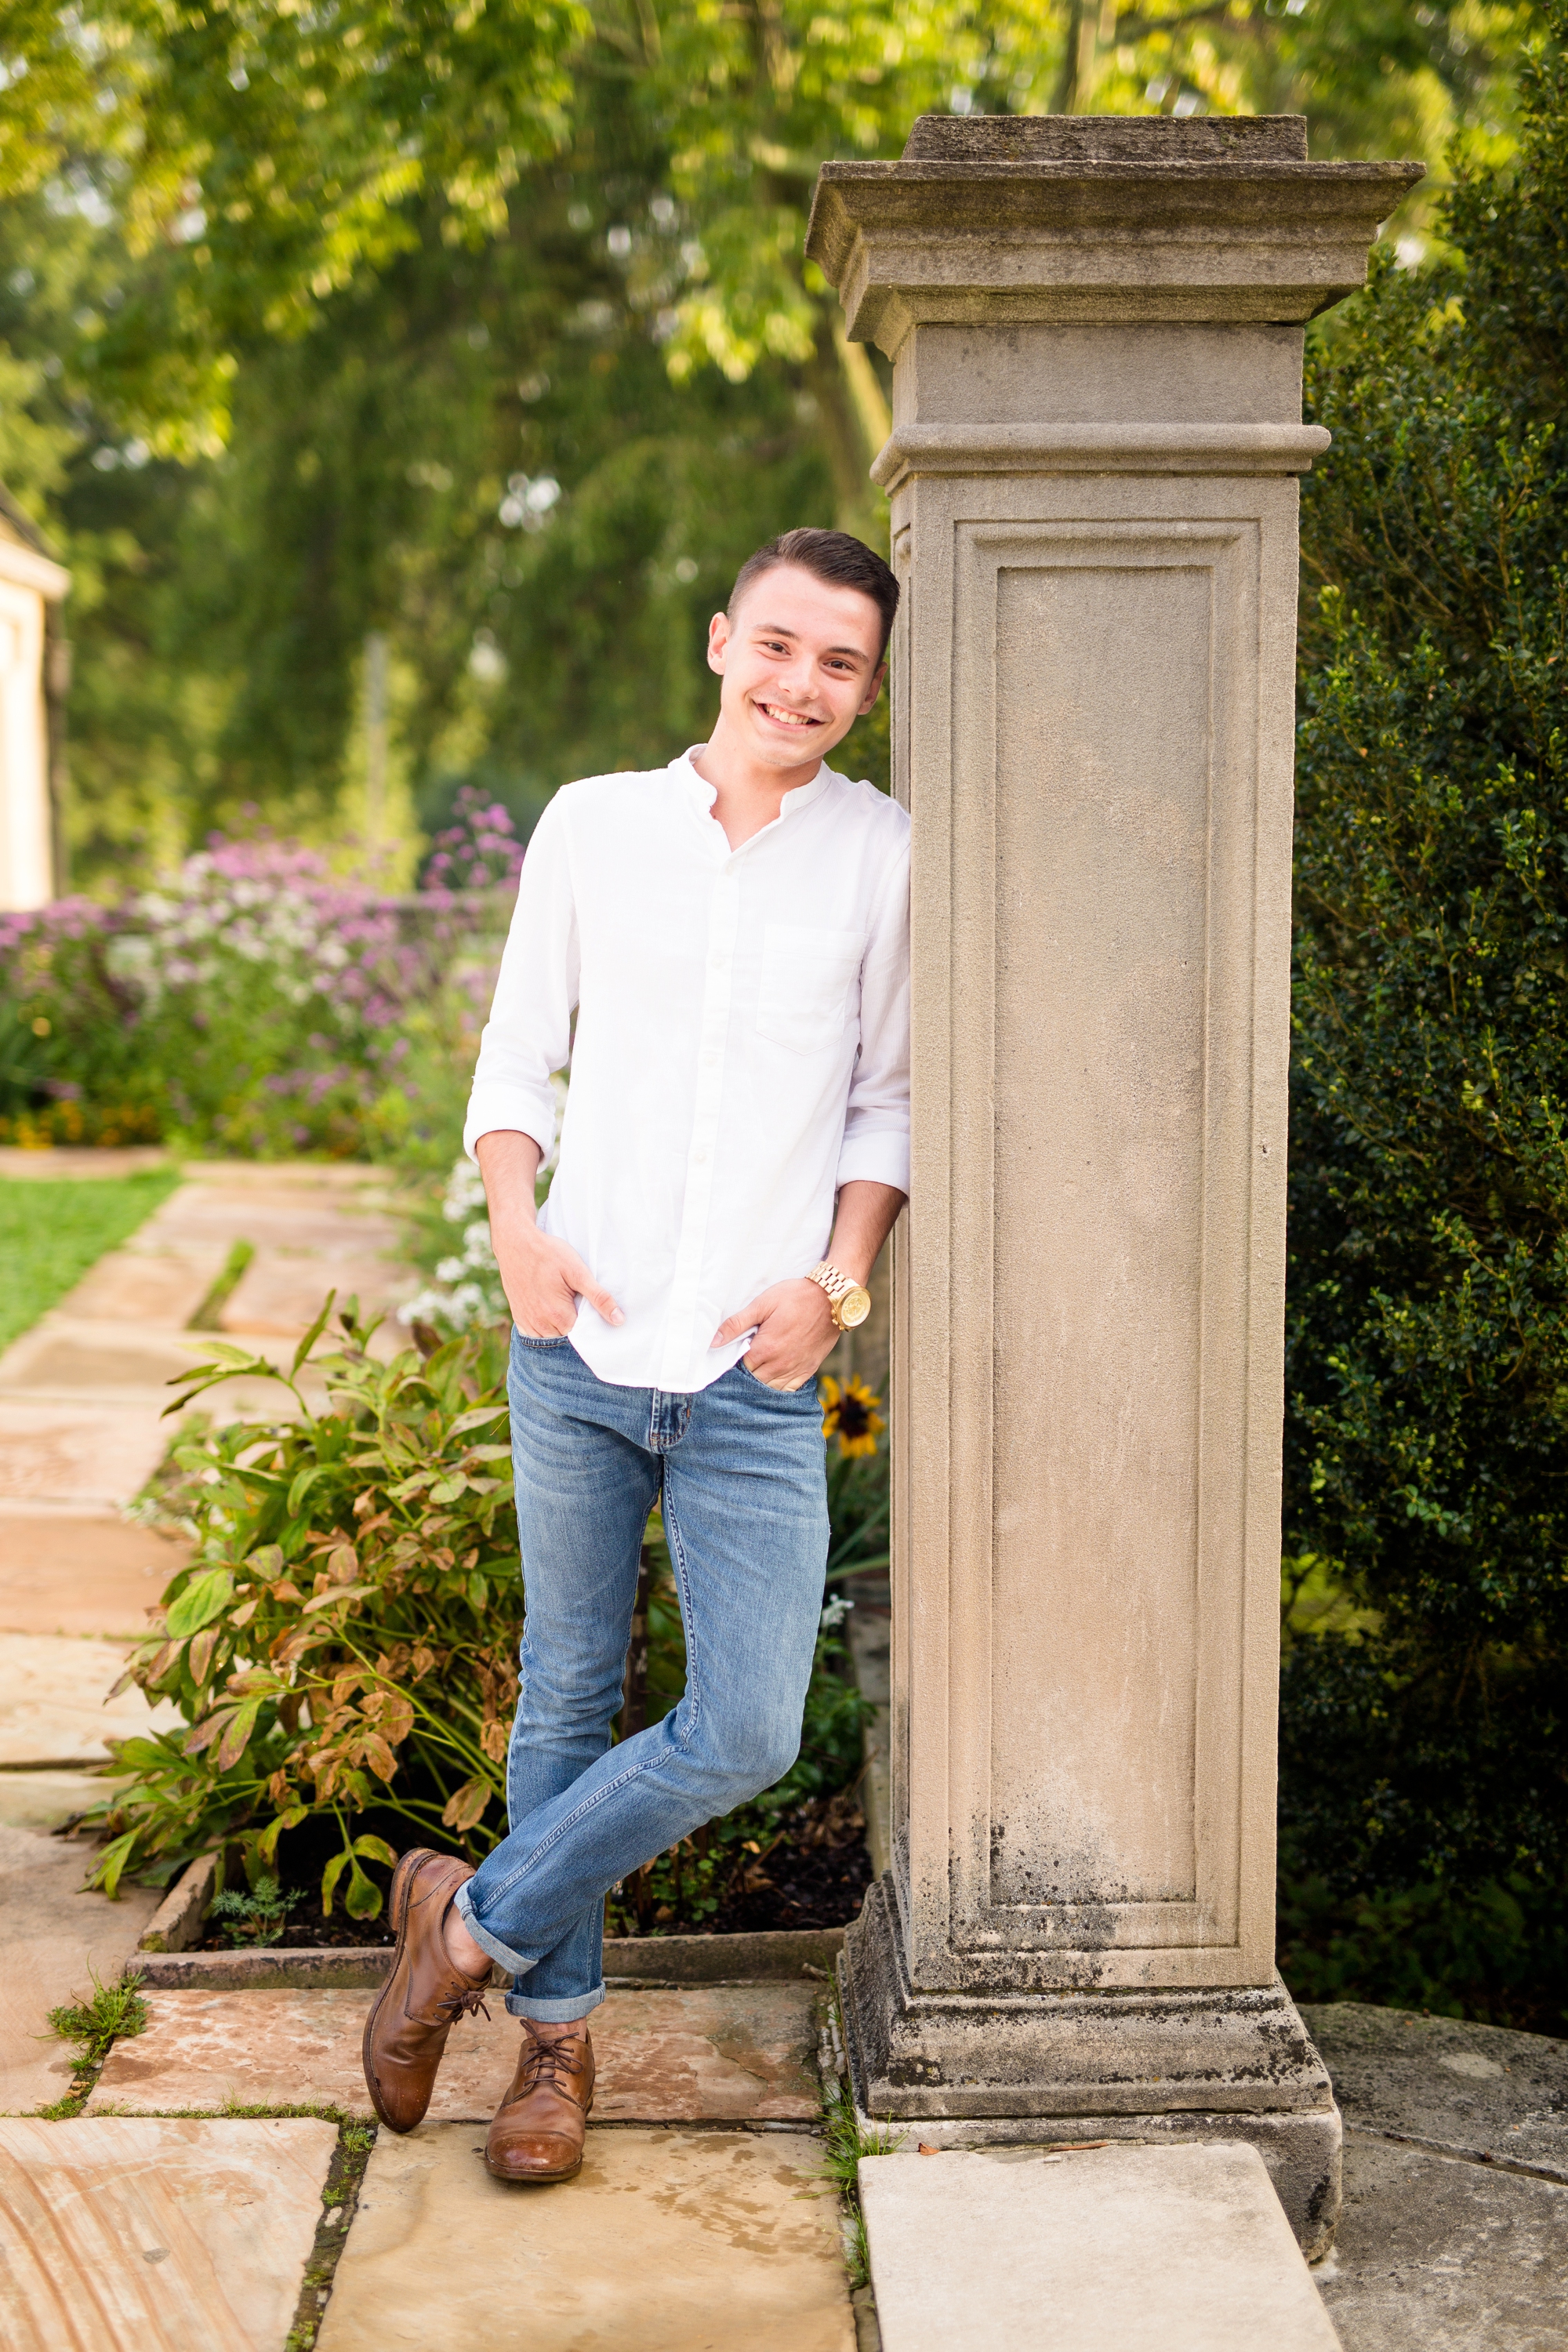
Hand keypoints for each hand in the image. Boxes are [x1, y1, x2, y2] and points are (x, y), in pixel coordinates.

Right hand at [493, 1217, 622, 1337]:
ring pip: (551, 1335)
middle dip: (574, 1322)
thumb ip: (599, 1298)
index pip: (583, 1333)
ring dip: (558, 1324)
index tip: (588, 1303)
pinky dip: (543, 1325)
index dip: (590, 1320)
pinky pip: (534, 1332)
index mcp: (559, 1316)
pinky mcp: (518, 1317)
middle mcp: (541, 1325)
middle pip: (567, 1335)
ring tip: (561, 1301)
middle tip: (574, 1297)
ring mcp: (527, 1322)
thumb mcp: (578, 1272)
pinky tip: (547, 1306)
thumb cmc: (548, 1254)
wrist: (515, 1243)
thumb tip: (619, 1320)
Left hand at [711, 1278, 836, 1391]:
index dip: (735, 1361)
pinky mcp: (808, 1370)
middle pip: (754, 1381)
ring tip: (760, 1368)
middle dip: (747, 1373)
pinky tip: (774, 1378)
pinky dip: (779, 1387)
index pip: (740, 1368)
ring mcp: (795, 1369)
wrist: (831, 1299)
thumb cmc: (795, 1297)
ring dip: (762, 1382)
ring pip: (770, 1389)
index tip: (736, 1352)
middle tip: (747, 1360)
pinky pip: (789, 1389)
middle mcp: (779, 1365)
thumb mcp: (762, 1304)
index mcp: (765, 1349)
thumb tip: (713, 1341)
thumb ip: (737, 1324)